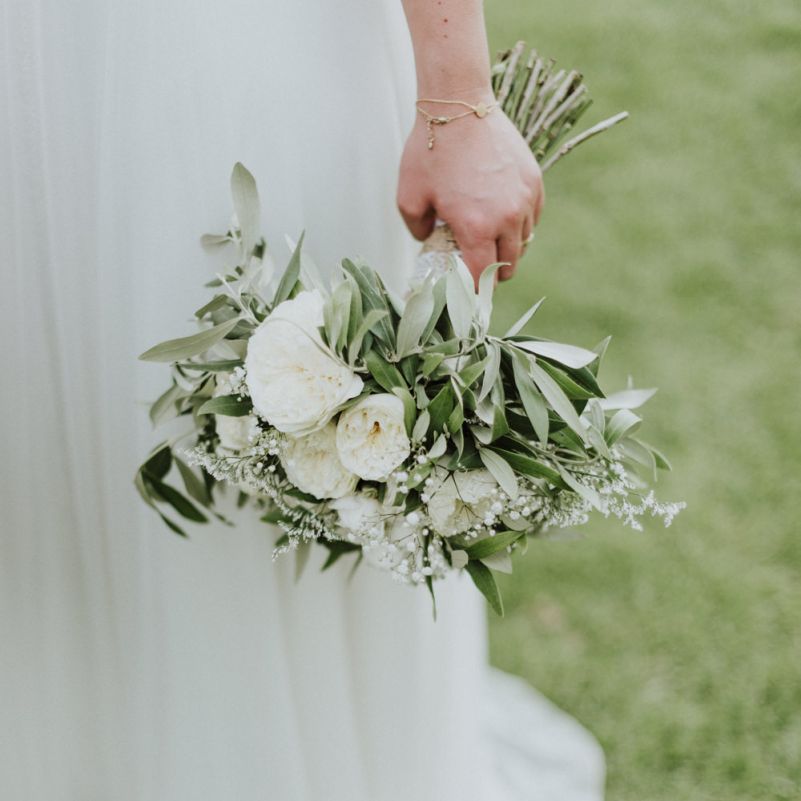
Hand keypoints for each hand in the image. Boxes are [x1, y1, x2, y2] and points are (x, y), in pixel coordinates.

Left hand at [397, 100, 543, 285]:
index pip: (483, 276)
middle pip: (508, 265)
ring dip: (508, 248)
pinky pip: (533, 216)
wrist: (458, 105)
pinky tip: (503, 217)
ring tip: (489, 239)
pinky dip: (521, 224)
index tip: (468, 294)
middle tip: (476, 267)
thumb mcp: (409, 199)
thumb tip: (430, 242)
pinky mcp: (534, 181)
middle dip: (492, 273)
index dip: (475, 290)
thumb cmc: (429, 151)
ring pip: (524, 242)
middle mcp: (507, 217)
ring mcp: (525, 198)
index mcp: (477, 227)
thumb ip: (419, 232)